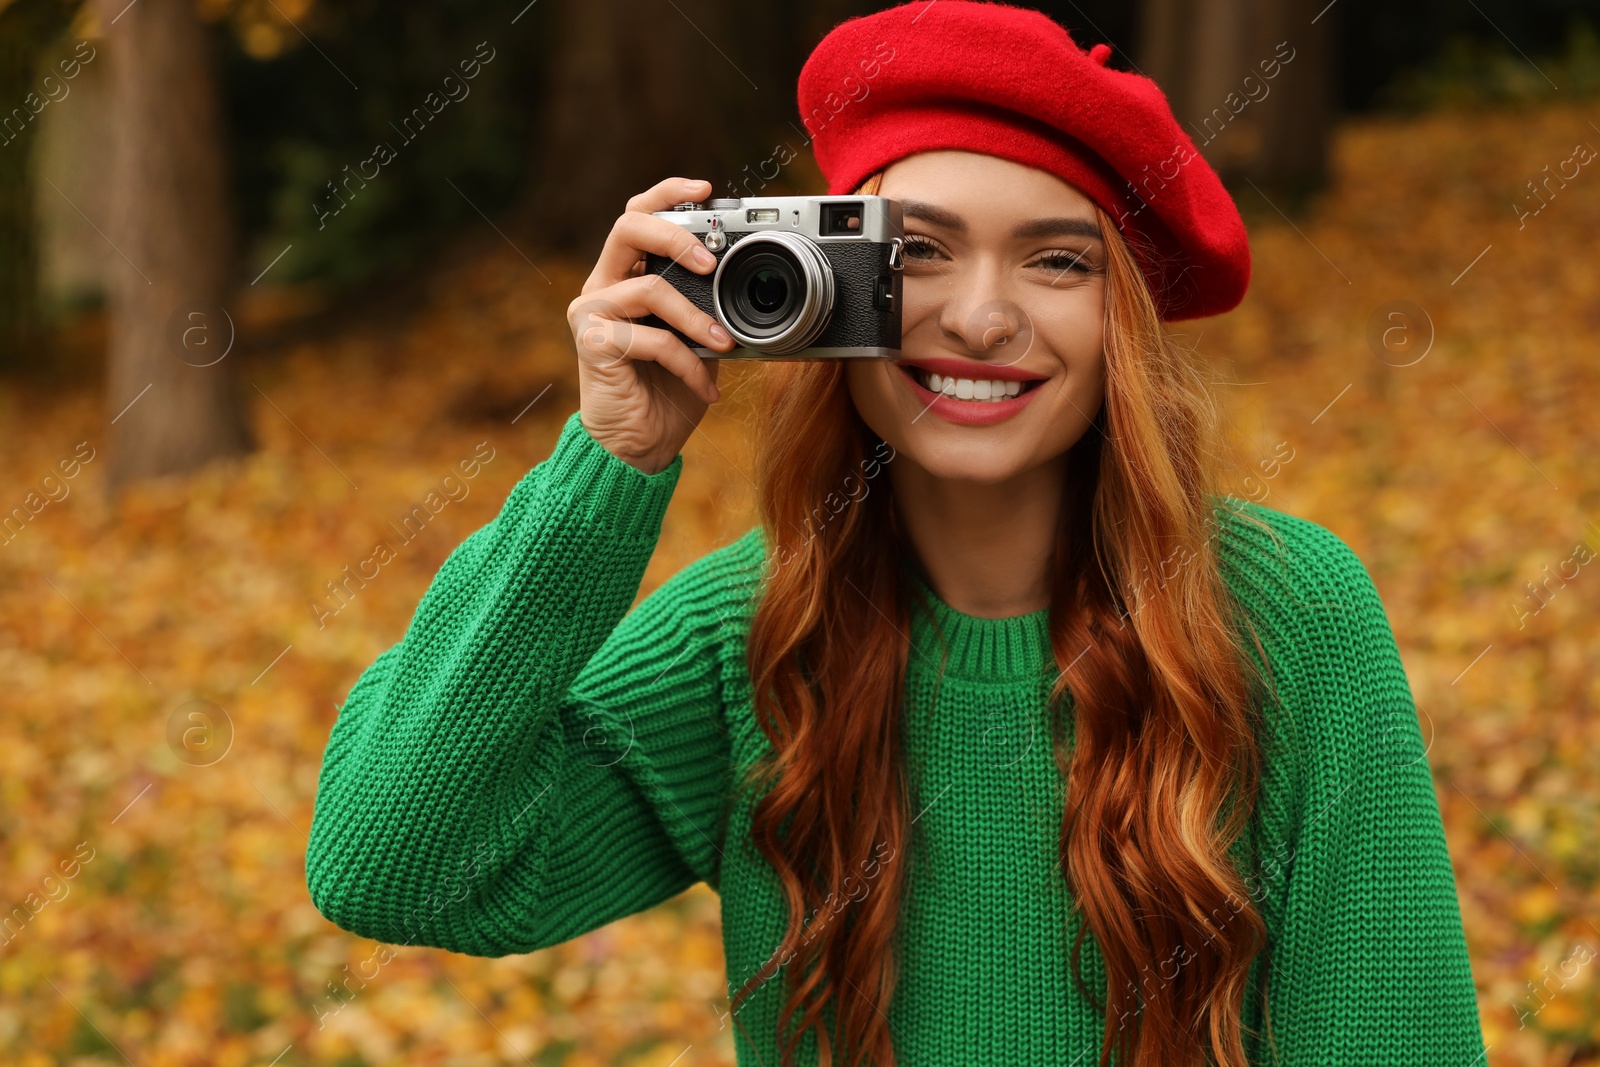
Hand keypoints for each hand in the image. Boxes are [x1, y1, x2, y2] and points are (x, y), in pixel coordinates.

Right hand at [566, 177, 736, 474]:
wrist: (640, 447)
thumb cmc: (669, 392)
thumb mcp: (701, 340)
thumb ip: (711, 306)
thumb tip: (753, 283)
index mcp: (628, 275)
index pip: (640, 215)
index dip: (668, 194)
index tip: (707, 189)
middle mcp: (604, 286)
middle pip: (628, 226)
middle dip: (676, 234)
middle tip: (712, 262)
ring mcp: (592, 313)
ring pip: (648, 288)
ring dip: (696, 318)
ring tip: (725, 345)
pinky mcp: (592, 344)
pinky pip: (650, 339)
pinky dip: (688, 363)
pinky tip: (706, 386)